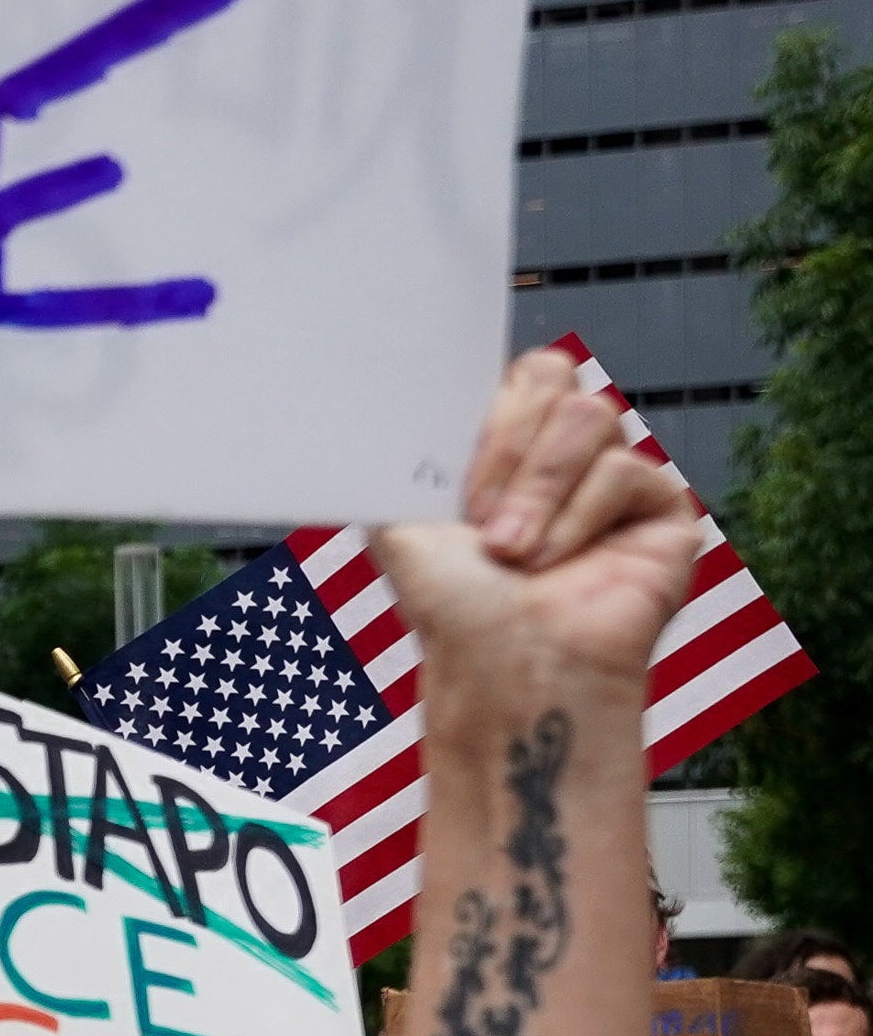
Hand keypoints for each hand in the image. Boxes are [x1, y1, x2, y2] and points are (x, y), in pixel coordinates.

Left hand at [365, 351, 700, 740]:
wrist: (503, 665)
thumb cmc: (454, 604)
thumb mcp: (399, 517)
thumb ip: (399, 453)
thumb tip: (373, 401)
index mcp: (509, 444)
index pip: (521, 371)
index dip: (491, 404)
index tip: (456, 467)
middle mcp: (565, 454)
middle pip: (554, 373)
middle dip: (503, 446)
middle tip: (476, 515)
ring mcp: (617, 476)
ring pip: (589, 416)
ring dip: (535, 491)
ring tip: (510, 552)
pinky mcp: (661, 508)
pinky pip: (626, 469)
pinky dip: (576, 518)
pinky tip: (552, 562)